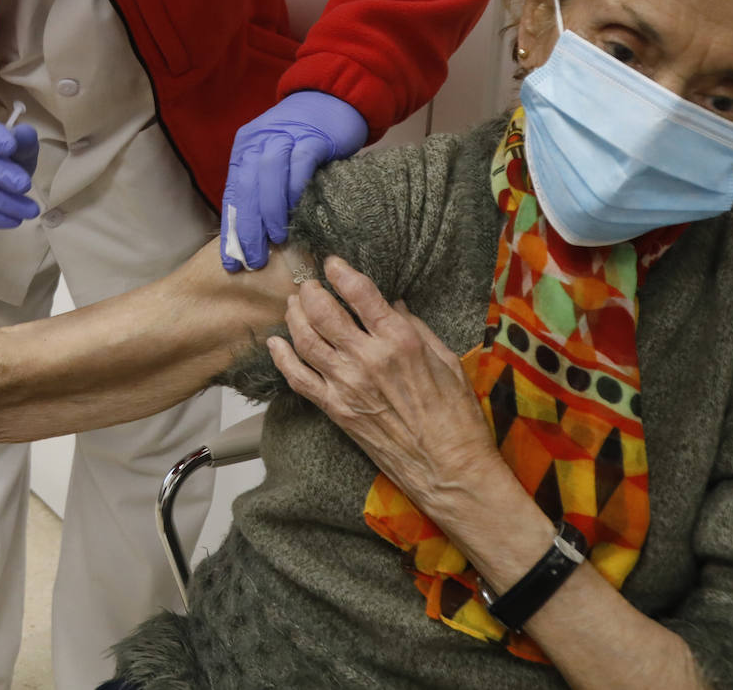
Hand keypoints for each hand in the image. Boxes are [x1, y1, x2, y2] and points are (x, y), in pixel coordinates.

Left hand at [221, 91, 367, 269]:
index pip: (232, 192)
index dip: (231, 229)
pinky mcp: (312, 137)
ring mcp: (285, 136)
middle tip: (253, 259)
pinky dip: (294, 191)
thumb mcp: (276, 156)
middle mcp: (259, 140)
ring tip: (276, 240)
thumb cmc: (305, 135)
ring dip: (269, 211)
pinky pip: (298, 165)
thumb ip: (264, 186)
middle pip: (245, 186)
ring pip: (267, 174)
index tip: (232, 262)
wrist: (334, 97)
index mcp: (245, 147)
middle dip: (247, 227)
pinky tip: (295, 213)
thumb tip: (256, 232)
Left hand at [267, 256, 497, 510]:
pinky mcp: (336, 410)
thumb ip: (416, 327)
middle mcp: (367, 359)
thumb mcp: (447, 360)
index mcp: (399, 341)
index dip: (341, 272)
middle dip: (311, 291)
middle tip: (308, 282)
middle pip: (323, 312)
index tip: (332, 262)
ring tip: (294, 303)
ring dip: (295, 316)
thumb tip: (393, 304)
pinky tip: (276, 343)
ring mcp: (347, 385)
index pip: (360, 293)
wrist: (448, 469)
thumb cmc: (456, 416)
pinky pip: (299, 379)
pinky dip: (283, 358)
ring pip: (305, 340)